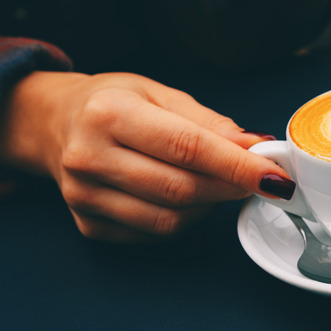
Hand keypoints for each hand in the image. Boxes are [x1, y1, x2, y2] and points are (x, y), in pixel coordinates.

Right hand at [0, 71, 292, 241]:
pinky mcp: (88, 225)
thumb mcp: (160, 94)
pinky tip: (184, 199)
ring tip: (214, 184)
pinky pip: (153, 236)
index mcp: (109, 113)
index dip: (237, 166)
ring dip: (208, 208)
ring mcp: (84, 196)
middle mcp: (90, 156)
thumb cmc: (114, 104)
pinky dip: (182, 222)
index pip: (188, 147)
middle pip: (182, 189)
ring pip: (170, 220)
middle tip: (256, 180)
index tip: (275, 177)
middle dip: (230, 188)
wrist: (55, 123)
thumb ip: (210, 124)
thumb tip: (257, 148)